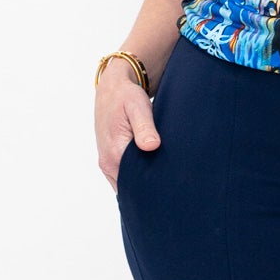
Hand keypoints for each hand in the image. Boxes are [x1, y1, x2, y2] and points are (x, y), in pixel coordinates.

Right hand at [95, 58, 159, 191]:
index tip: (170, 188)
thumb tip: (152, 146)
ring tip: (165, 184)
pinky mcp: (109, 160)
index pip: (134, 184)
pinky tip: (153, 175)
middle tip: (173, 189)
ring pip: (126, 184)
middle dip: (149, 190)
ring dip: (142, 185)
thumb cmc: (126, 96)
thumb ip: (144, 127)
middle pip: (130, 188)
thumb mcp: (137, 106)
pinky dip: (136, 179)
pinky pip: (123, 177)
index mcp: (115, 152)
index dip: (152, 189)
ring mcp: (107, 163)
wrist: (112, 89)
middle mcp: (108, 162)